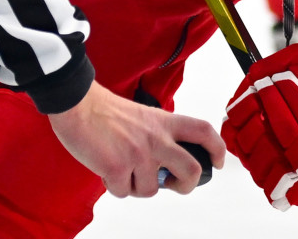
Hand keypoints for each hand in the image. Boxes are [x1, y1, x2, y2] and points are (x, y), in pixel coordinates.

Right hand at [48, 80, 225, 197]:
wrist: (79, 105)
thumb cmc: (106, 110)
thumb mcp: (143, 116)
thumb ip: (159, 136)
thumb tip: (165, 167)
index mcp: (164, 122)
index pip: (203, 131)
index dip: (217, 148)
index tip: (218, 161)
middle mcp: (157, 138)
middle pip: (191, 169)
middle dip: (186, 185)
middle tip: (173, 184)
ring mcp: (139, 154)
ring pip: (151, 190)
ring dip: (136, 186)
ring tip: (122, 167)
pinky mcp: (118, 168)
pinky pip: (123, 192)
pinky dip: (115, 186)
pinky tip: (106, 168)